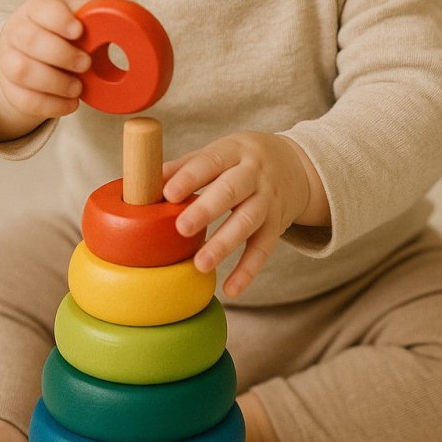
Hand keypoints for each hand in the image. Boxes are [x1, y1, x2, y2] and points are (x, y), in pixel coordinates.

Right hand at [0, 0, 89, 140]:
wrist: (28, 54)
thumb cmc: (60, 34)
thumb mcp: (76, 18)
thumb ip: (94, 18)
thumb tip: (126, 26)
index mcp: (35, 10)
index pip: (41, 8)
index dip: (59, 20)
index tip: (79, 31)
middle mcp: (16, 32)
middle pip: (29, 40)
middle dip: (61, 54)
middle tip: (86, 64)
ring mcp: (7, 60)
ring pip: (21, 71)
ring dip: (55, 82)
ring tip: (78, 88)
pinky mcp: (9, 88)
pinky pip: (24, 99)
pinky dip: (51, 105)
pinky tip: (71, 104)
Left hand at [162, 132, 314, 298]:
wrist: (295, 166)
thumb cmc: (242, 160)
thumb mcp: (220, 153)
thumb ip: (185, 166)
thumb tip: (145, 181)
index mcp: (234, 151)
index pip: (211, 161)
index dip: (190, 177)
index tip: (168, 193)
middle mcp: (254, 174)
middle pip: (232, 190)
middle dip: (207, 209)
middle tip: (182, 228)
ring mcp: (268, 200)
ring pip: (248, 221)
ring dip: (225, 243)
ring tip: (201, 264)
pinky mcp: (277, 225)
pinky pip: (264, 249)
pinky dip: (248, 270)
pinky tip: (231, 289)